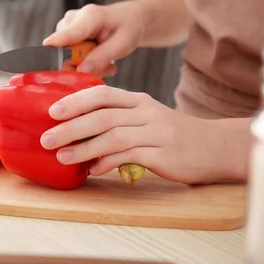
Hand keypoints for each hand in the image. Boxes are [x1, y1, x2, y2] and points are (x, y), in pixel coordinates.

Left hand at [38, 85, 248, 184]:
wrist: (217, 147)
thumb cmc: (175, 135)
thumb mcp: (148, 119)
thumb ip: (119, 121)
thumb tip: (81, 135)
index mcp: (138, 101)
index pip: (102, 93)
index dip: (75, 100)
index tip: (52, 111)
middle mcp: (145, 112)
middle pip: (101, 115)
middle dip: (70, 126)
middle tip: (47, 137)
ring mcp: (155, 132)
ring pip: (112, 135)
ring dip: (83, 147)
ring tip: (62, 156)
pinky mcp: (162, 153)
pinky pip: (128, 156)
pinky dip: (107, 163)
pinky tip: (92, 170)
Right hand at [42, 0, 147, 76]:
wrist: (128, 19)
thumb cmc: (128, 27)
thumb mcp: (123, 43)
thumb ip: (102, 57)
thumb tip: (82, 70)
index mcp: (89, 16)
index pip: (68, 32)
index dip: (56, 42)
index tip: (47, 49)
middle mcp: (72, 19)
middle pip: (63, 52)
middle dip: (82, 66)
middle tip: (106, 67)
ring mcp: (66, 27)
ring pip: (65, 58)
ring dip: (85, 65)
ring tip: (105, 61)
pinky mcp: (64, 35)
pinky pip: (67, 58)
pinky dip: (83, 63)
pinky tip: (98, 58)